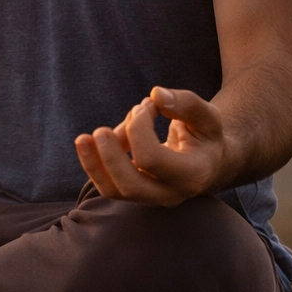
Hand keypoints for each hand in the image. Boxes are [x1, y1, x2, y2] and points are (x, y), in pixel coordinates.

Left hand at [73, 87, 228, 206]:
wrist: (207, 162)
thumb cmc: (205, 135)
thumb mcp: (208, 116)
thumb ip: (187, 104)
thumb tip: (156, 94)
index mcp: (192, 175)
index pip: (152, 158)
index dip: (139, 128)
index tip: (146, 105)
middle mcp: (171, 193)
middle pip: (130, 186)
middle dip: (109, 157)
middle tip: (100, 130)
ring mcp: (151, 197)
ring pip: (113, 191)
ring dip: (93, 163)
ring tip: (83, 138)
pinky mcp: (134, 192)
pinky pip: (107, 186)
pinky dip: (94, 163)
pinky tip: (90, 142)